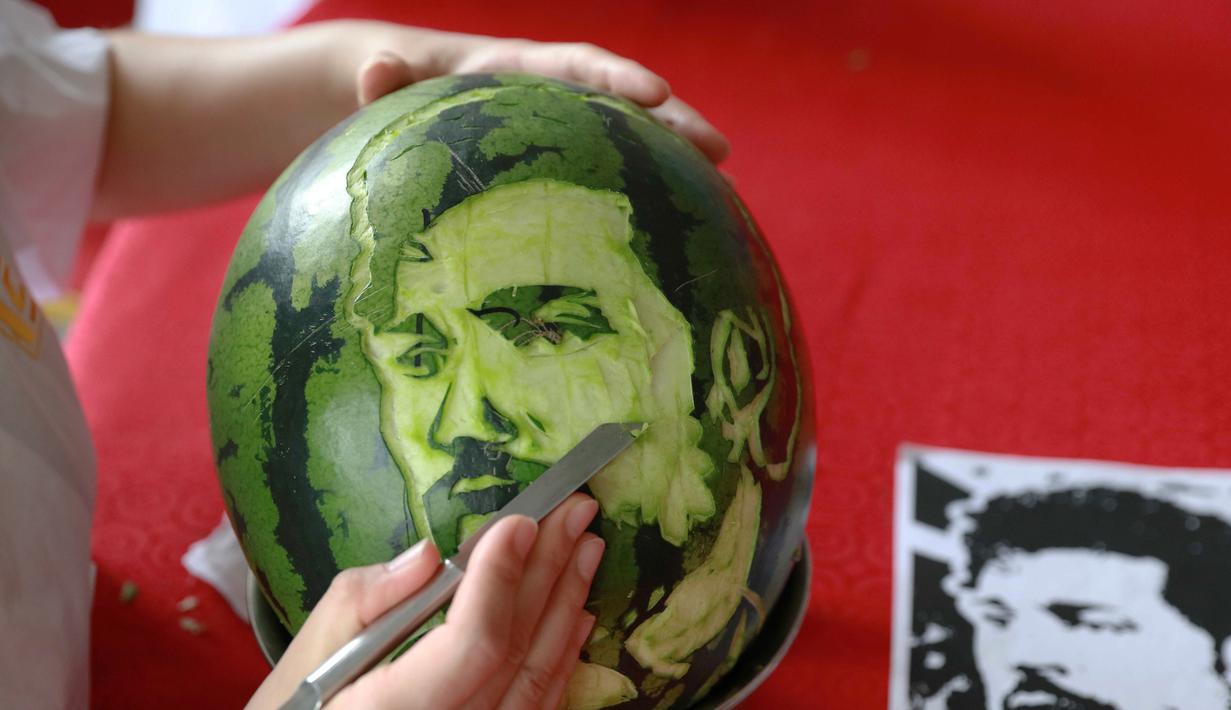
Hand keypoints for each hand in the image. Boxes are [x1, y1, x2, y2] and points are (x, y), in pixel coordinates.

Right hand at [246, 494, 604, 709]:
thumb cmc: (297, 706)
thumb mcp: (309, 648)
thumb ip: (365, 600)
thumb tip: (431, 555)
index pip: (470, 645)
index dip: (500, 580)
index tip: (520, 521)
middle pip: (512, 652)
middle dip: (548, 572)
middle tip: (577, 512)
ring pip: (536, 679)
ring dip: (565, 606)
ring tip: (587, 548)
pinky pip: (536, 705)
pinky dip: (561, 656)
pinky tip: (577, 612)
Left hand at [332, 22, 729, 162]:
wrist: (399, 89)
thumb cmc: (393, 88)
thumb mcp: (382, 83)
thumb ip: (382, 81)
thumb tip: (376, 70)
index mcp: (515, 69)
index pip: (574, 65)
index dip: (616, 77)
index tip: (656, 93)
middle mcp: (551, 92)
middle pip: (622, 101)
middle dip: (673, 120)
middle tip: (720, 151)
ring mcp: (561, 126)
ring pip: (626, 137)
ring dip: (671, 158)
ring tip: (722, 194)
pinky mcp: (561, 157)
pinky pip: (608, 167)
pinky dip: (643, 186)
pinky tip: (676, 227)